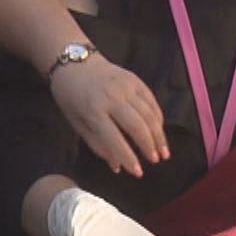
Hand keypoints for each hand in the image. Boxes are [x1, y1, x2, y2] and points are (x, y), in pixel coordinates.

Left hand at [49, 55, 167, 176]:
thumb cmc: (71, 97)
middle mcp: (112, 98)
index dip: (128, 157)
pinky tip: (160, 130)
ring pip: (148, 114)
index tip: (138, 173)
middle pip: (137, 126)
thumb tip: (117, 167)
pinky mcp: (135, 79)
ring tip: (163, 152)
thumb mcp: (77, 123)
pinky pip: (151, 100)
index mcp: (93, 111)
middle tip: (156, 161)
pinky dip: (158, 117)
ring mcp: (126, 86)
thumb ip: (97, 145)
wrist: (74, 63)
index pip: (114, 139)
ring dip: (158, 134)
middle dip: (149, 146)